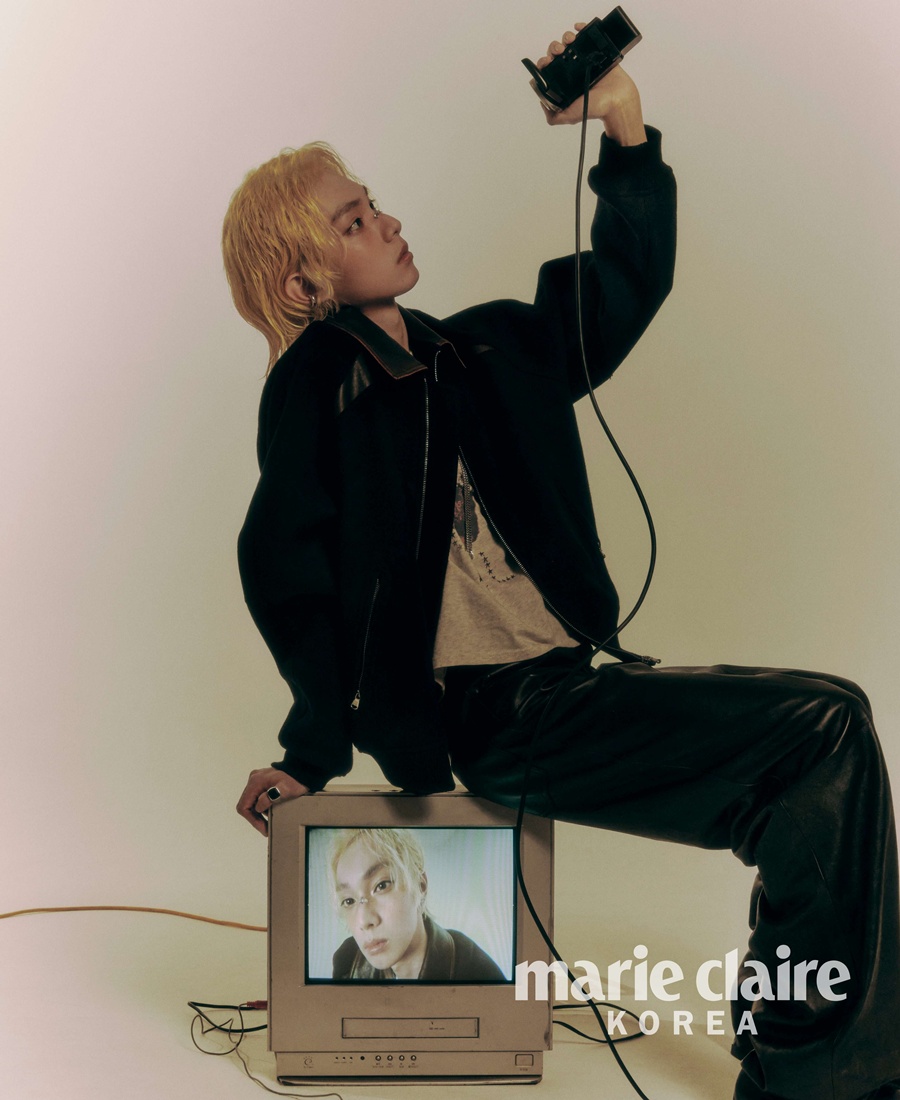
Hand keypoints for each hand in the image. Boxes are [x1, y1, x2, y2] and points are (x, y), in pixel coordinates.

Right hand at [236, 767, 308, 836]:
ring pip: (252, 803)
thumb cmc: (295, 780)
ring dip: (259, 814)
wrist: (303, 770)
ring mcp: (258, 781)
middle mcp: (253, 780)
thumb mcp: (285, 790)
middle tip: (266, 829)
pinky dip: (263, 808)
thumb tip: (258, 808)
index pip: (244, 806)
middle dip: (256, 819)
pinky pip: (258, 798)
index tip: (263, 828)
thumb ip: (270, 798)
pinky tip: (272, 812)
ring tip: (269, 822)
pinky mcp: (263, 783)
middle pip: (247, 805)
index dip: (252, 820)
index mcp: (255, 782)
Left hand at [535, 23, 645, 144]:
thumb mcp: (570, 117)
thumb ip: (554, 117)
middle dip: (554, 48)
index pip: (548, 69)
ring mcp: (584, 60)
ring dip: (565, 38)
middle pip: (556, 53)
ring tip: (569, 41)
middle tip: (559, 52)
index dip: (544, 63)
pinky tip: (577, 29)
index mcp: (563, 83)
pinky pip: (586, 35)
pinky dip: (581, 28)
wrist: (618, 100)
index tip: (547, 62)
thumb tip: (542, 103)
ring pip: (569, 43)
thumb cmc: (596, 109)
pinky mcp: (596, 51)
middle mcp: (572, 70)